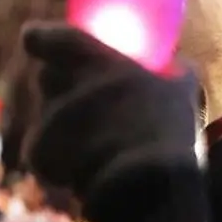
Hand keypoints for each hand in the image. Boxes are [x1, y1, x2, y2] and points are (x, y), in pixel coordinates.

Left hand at [23, 24, 198, 221]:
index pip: (46, 37)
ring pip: (47, 115)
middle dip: (61, 85)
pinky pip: (43, 150)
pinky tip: (86, 167)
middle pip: (47, 77)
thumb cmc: (167, 128)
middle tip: (85, 98)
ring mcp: (46, 121)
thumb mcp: (183, 92)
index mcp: (92, 61)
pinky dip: (60, 157)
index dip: (44, 40)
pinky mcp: (37, 156)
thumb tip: (181, 64)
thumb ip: (177, 72)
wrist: (146, 184)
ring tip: (95, 141)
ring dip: (64, 124)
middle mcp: (61, 85)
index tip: (45, 43)